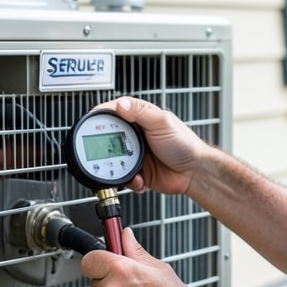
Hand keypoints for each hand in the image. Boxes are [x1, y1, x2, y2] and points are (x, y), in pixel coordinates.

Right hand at [94, 97, 209, 195]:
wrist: (195, 173)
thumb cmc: (185, 144)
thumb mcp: (162, 122)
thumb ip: (140, 112)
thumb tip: (119, 105)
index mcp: (141, 119)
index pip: (115, 112)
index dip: (102, 115)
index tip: (92, 120)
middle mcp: (136, 135)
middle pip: (109, 137)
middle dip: (107, 147)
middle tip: (110, 152)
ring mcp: (136, 154)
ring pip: (114, 160)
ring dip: (118, 167)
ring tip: (129, 168)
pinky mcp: (139, 172)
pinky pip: (125, 178)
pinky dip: (130, 181)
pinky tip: (141, 179)